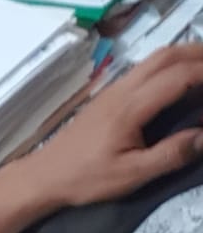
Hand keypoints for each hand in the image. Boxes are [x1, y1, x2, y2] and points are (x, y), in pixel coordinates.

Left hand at [20, 44, 202, 210]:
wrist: (45, 175)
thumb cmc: (86, 178)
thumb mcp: (131, 175)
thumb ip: (170, 155)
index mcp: (130, 107)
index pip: (178, 77)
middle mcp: (122, 89)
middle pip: (167, 56)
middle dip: (201, 54)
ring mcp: (114, 89)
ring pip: (155, 58)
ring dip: (187, 55)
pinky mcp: (110, 95)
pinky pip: (145, 67)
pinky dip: (171, 63)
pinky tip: (183, 76)